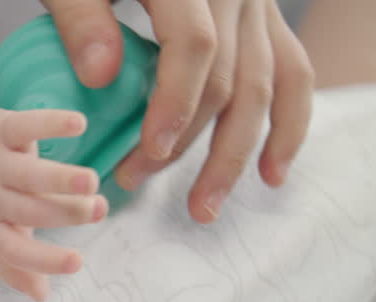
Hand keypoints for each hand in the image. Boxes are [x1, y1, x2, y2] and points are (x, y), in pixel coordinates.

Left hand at [0, 106, 105, 300]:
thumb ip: (14, 266)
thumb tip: (43, 296)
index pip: (15, 251)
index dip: (43, 260)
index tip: (77, 263)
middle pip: (28, 211)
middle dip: (64, 213)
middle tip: (97, 211)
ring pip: (28, 175)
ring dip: (60, 179)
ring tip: (91, 183)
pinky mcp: (0, 130)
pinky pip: (24, 127)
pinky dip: (49, 124)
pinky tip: (77, 124)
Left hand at [43, 0, 314, 222]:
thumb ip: (81, 17)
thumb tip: (101, 76)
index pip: (195, 47)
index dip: (174, 103)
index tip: (146, 151)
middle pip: (230, 78)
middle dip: (188, 144)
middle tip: (134, 182)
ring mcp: (259, 6)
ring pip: (267, 85)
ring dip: (239, 153)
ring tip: (205, 207)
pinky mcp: (267, 19)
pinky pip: (293, 72)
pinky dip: (289, 125)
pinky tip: (272, 173)